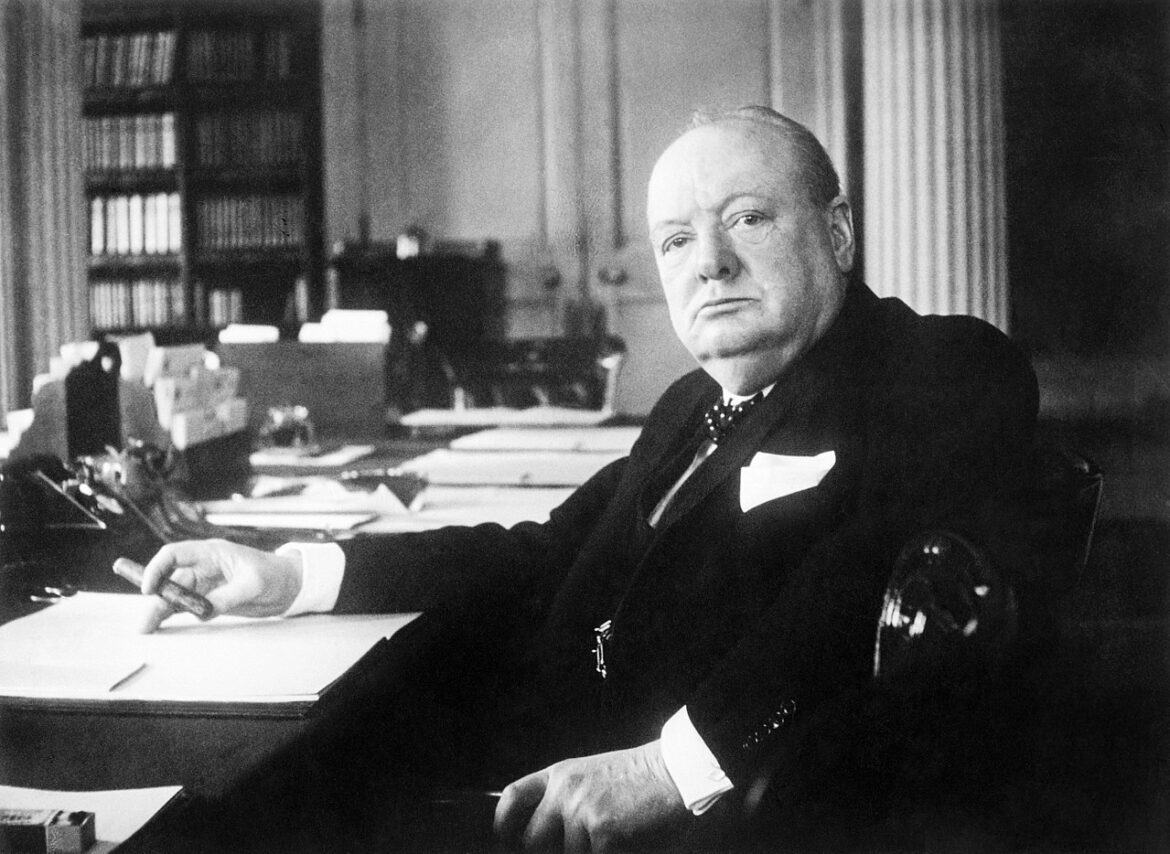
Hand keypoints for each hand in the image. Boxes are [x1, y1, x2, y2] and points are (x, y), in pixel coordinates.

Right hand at [137, 539, 302, 632]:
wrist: (289, 585)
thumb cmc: (274, 574)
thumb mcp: (254, 584)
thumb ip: (229, 596)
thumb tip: (204, 611)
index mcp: (212, 553)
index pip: (174, 554)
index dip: (157, 569)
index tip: (149, 589)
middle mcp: (204, 567)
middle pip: (171, 580)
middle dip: (156, 600)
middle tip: (145, 622)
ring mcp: (205, 584)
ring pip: (175, 596)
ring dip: (161, 611)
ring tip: (147, 629)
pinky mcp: (209, 599)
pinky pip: (186, 606)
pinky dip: (174, 615)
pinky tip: (161, 627)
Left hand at [493, 741, 687, 851]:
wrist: (676, 773)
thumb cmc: (640, 780)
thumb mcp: (593, 776)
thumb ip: (565, 801)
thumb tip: (545, 838)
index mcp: (561, 775)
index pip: (513, 797)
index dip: (503, 825)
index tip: (507, 841)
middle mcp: (565, 792)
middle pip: (532, 842)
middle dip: (551, 852)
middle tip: (581, 845)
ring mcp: (582, 813)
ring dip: (590, 853)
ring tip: (616, 837)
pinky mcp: (603, 835)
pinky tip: (626, 845)